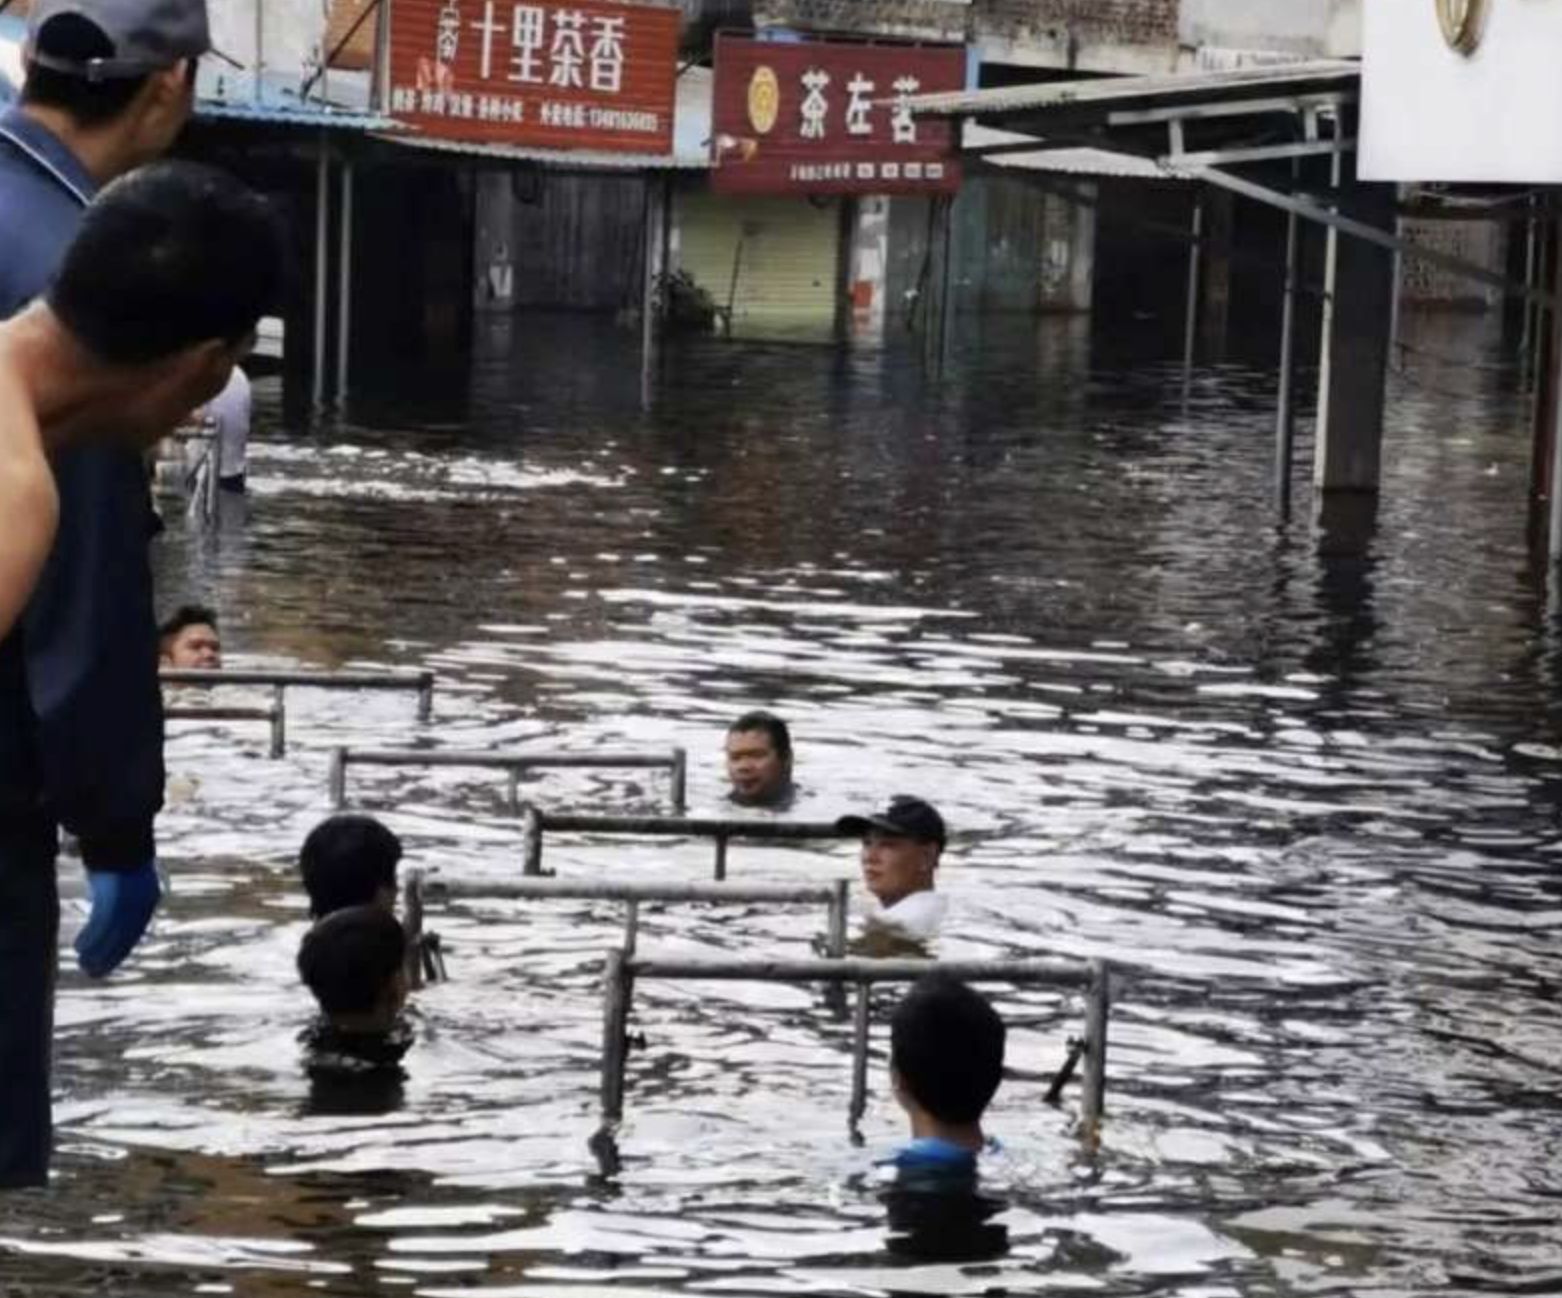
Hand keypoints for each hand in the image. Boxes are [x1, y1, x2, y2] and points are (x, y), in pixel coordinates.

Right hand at [75, 861, 161, 977]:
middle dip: (110, 957)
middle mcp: (143, 903)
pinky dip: (90, 939)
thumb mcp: (123, 881)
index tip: (109, 963)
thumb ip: (120, 900)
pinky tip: (79, 948)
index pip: (136, 932)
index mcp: (149, 899)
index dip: (121, 950)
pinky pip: (100, 925)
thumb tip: (107, 914)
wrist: (121, 835)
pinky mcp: (114, 898)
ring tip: (84, 965)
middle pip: (126, 938)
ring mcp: (129, 902)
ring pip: (113, 935)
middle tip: (94, 973)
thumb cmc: (119, 857)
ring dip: (97, 952)